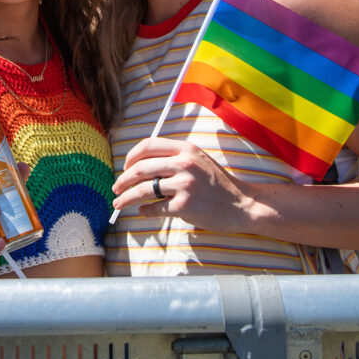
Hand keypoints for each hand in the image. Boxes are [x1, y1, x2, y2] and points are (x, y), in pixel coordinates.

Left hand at [112, 137, 246, 232]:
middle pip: (140, 168)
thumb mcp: (198, 160)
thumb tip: (141, 166)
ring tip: (119, 203)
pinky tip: (142, 212)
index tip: (124, 166)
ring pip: (143, 190)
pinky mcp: (185, 206)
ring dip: (126, 197)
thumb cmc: (218, 184)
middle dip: (123, 179)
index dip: (131, 156)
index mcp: (186, 149)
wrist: (243, 204)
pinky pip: (155, 208)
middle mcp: (184, 164)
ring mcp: (184, 185)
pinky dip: (144, 211)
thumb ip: (175, 158)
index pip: (148, 145)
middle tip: (116, 188)